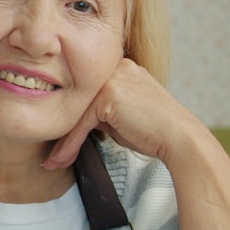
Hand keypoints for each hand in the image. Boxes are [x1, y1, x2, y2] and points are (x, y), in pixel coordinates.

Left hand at [45, 58, 206, 168]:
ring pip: (76, 113)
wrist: (179, 139)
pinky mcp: (108, 94)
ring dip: (63, 141)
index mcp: (120, 68)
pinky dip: (70, 144)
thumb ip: (99, 112)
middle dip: (62, 129)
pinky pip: (81, 123)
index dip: (70, 118)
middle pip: (77, 101)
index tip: (59, 141)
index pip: (86, 93)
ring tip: (53, 162)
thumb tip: (73, 124)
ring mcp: (111, 78)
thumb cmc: (153, 132)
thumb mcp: (120, 117)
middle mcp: (115, 67)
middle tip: (50, 154)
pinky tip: (61, 160)